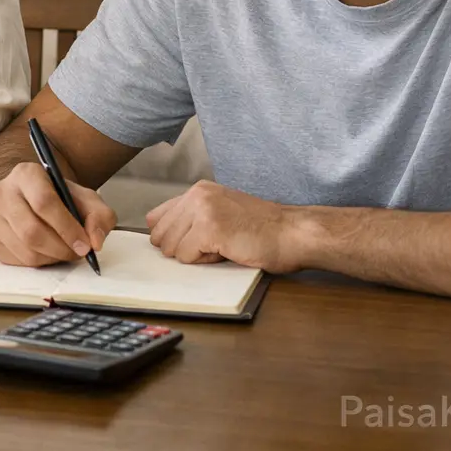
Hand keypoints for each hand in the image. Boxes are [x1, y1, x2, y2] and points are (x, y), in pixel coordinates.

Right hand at [0, 161, 115, 266]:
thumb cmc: (60, 198)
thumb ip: (99, 216)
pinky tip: (46, 252)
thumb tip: (95, 241)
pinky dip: (38, 263)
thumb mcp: (86, 199)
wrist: (32, 198)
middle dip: (61, 249)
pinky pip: (17, 262)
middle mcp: (1, 192)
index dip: (67, 228)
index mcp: (25, 174)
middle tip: (77, 253)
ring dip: (51, 259)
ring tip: (63, 251)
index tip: (84, 245)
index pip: (44, 202)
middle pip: (31, 231)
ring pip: (25, 251)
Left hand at [144, 180, 302, 272]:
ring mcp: (202, 210)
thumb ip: (191, 218)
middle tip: (216, 244)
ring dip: (195, 255)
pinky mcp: (209, 228)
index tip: (195, 242)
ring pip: (170, 247)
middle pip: (160, 235)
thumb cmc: (262, 230)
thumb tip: (158, 236)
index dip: (172, 237)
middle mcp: (197, 194)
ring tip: (224, 245)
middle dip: (183, 248)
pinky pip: (186, 256)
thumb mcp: (221, 213)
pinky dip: (205, 261)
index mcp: (198, 190)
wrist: (293, 233)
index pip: (157, 218)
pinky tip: (228, 250)